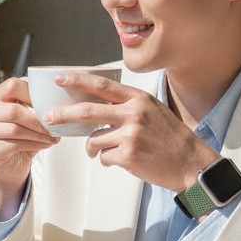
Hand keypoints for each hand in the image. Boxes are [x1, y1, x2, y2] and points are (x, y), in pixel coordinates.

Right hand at [0, 77, 59, 218]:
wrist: (10, 165)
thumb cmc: (21, 136)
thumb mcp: (28, 117)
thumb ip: (36, 106)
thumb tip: (60, 101)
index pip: (13, 86)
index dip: (33, 94)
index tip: (50, 104)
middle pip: (14, 111)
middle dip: (38, 120)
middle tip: (55, 125)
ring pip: (15, 129)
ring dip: (39, 134)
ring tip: (54, 137)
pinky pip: (15, 145)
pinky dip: (35, 144)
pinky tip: (46, 145)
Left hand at [43, 72, 219, 190]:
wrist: (191, 163)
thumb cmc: (171, 137)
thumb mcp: (152, 110)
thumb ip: (127, 105)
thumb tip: (94, 104)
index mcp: (138, 99)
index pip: (101, 85)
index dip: (77, 80)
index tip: (59, 78)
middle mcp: (134, 114)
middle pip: (87, 111)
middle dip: (63, 114)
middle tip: (49, 116)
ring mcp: (131, 135)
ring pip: (94, 139)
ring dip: (92, 147)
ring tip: (104, 150)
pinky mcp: (128, 156)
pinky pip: (103, 157)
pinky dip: (107, 160)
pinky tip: (122, 160)